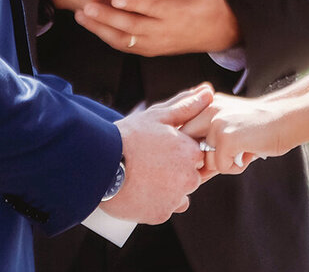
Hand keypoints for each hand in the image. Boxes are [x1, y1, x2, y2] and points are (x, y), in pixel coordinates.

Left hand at [75, 0, 240, 56]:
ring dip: (100, 28)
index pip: (153, 8)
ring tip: (80, 15)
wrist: (216, 33)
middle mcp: (164, 31)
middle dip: (107, 17)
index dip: (134, 3)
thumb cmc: (211, 4)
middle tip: (86, 5)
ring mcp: (155, 43)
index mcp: (178, 13)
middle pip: (132, 26)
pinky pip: (124, 46)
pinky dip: (106, 37)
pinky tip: (91, 26)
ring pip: (123, 39)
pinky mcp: (149, 49)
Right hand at [100, 83, 213, 223]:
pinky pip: (164, 209)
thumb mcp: (157, 116)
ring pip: (178, 195)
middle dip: (176, 171)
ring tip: (143, 176)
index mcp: (191, 153)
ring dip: (167, 189)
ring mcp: (174, 199)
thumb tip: (208, 92)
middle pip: (190, 177)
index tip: (162, 149)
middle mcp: (188, 178)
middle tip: (150, 162)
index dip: (180, 151)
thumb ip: (186, 106)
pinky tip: (139, 190)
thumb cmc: (128, 137)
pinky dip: (154, 203)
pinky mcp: (160, 215)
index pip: (197, 155)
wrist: (99, 165)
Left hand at [181, 93, 292, 176]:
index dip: (190, 152)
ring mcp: (216, 122)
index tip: (204, 160)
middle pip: (187, 148)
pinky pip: (221, 167)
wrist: (288, 118)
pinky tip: (250, 153)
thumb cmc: (261, 128)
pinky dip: (236, 167)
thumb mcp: (230, 124)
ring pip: (206, 161)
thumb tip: (193, 172)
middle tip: (222, 162)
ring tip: (244, 151)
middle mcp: (207, 109)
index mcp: (205, 104)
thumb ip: (209, 139)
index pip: (182, 133)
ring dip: (224, 164)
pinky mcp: (226, 137)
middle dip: (201, 161)